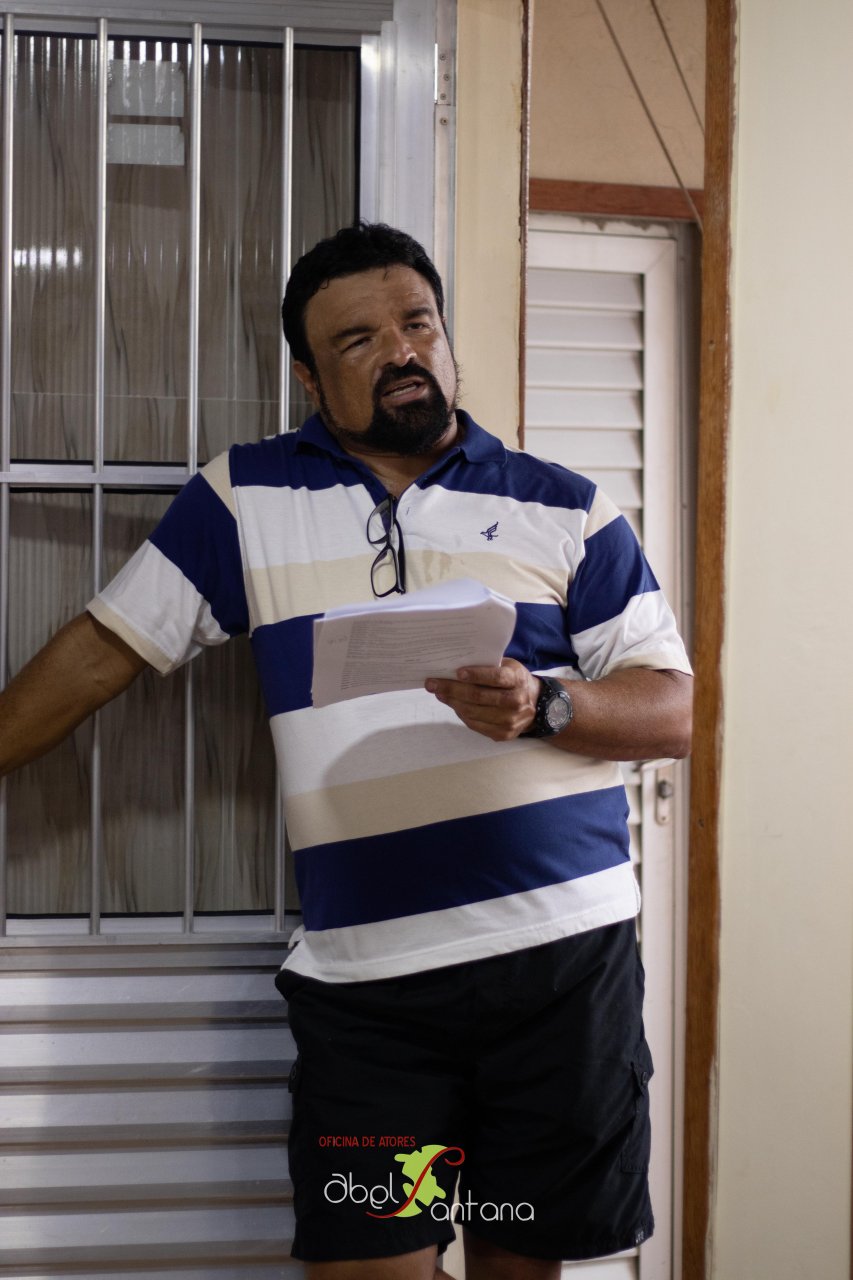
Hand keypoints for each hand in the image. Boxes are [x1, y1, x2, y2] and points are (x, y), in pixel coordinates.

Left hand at [425, 658, 539, 741]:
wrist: (537, 705)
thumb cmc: (514, 681)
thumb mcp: (508, 667)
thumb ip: (489, 666)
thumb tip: (455, 666)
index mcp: (517, 680)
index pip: (496, 678)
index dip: (476, 675)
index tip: (457, 672)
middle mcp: (516, 701)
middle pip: (479, 697)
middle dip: (452, 689)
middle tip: (433, 684)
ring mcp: (510, 721)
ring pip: (473, 712)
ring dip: (453, 702)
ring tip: (440, 694)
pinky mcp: (503, 734)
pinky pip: (475, 724)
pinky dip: (461, 714)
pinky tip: (454, 705)